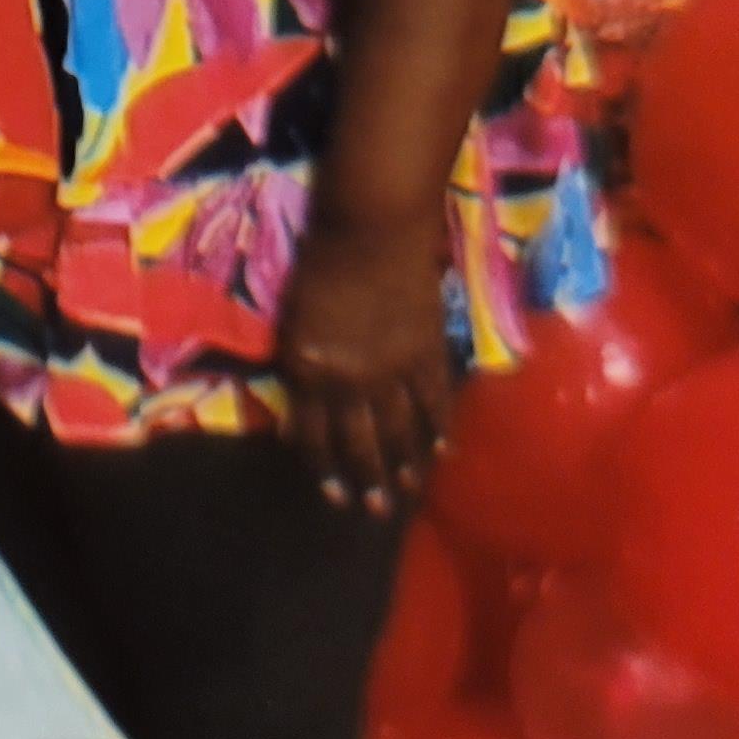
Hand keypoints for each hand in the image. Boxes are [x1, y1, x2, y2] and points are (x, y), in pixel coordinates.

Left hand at [274, 210, 454, 518]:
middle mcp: (348, 380)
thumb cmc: (321, 262)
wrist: (371, 226)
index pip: (313, 435)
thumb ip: (303, 366)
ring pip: (399, 430)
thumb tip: (306, 411)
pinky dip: (439, 427)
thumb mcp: (295, 319)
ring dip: (406, 465)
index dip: (324, 468)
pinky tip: (443, 450)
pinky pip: (435, 401)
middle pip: (359, 444)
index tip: (333, 494)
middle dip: (367, 482)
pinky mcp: (427, 352)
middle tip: (377, 512)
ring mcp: (392, 370)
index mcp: (308, 370)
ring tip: (410, 492)